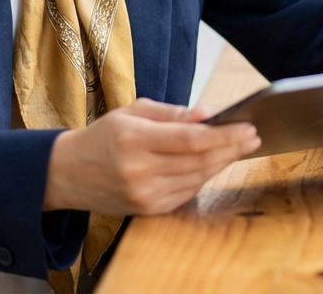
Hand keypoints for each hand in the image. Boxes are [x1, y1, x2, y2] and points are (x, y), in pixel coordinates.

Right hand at [42, 98, 260, 215]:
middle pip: (199, 161)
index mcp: (134, 138)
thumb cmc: (103, 136)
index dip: (223, 135)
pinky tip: (215, 164)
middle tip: (253, 137)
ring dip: (222, 164)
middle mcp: (139, 170)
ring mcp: (144, 194)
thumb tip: (208, 114)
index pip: (190, 139)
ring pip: (196, 179)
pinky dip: (204, 177)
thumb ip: (172, 113)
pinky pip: (186, 193)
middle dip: (231, 148)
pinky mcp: (147, 210)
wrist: (70, 173)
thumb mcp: (132, 112)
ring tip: (240, 148)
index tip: (247, 127)